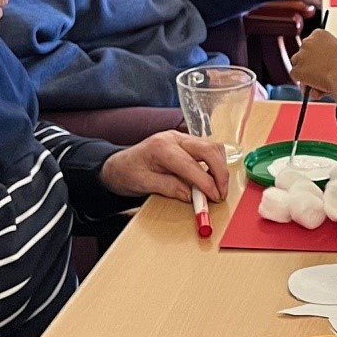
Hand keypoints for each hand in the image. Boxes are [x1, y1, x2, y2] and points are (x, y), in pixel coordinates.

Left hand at [101, 130, 228, 203]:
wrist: (116, 165)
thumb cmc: (126, 173)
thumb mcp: (143, 184)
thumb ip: (169, 187)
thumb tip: (192, 195)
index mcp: (161, 147)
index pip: (191, 165)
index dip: (206, 183)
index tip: (214, 197)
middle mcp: (174, 138)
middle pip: (208, 149)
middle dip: (220, 173)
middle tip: (220, 193)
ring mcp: (181, 138)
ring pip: (212, 147)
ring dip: (219, 167)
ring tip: (217, 187)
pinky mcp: (186, 143)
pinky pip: (208, 150)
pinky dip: (214, 164)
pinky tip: (211, 178)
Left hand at [289, 27, 336, 99]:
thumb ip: (330, 54)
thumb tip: (325, 66)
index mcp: (319, 34)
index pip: (311, 42)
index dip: (315, 54)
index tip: (320, 61)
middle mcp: (307, 42)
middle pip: (302, 53)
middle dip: (308, 62)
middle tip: (317, 73)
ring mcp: (301, 56)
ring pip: (297, 64)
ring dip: (304, 71)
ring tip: (317, 81)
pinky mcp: (297, 69)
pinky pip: (295, 75)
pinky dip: (302, 81)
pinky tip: (313, 86)